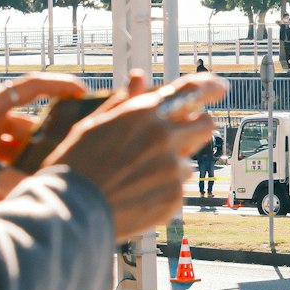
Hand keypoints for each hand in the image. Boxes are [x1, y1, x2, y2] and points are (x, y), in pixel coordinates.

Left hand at [0, 73, 88, 195]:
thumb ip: (13, 180)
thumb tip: (43, 191)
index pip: (33, 86)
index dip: (60, 86)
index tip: (83, 92)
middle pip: (28, 123)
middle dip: (42, 143)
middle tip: (63, 155)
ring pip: (15, 142)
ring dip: (23, 162)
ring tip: (30, 181)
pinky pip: (1, 154)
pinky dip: (7, 169)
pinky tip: (7, 190)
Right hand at [43, 71, 228, 240]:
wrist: (70, 212)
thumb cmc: (75, 165)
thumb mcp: (94, 125)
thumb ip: (125, 101)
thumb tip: (141, 77)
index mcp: (144, 114)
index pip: (192, 89)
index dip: (210, 85)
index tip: (220, 87)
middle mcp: (164, 137)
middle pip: (205, 124)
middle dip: (197, 128)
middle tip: (178, 138)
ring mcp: (172, 169)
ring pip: (188, 161)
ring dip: (172, 165)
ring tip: (137, 177)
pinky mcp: (175, 197)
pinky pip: (178, 189)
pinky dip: (163, 191)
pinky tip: (136, 196)